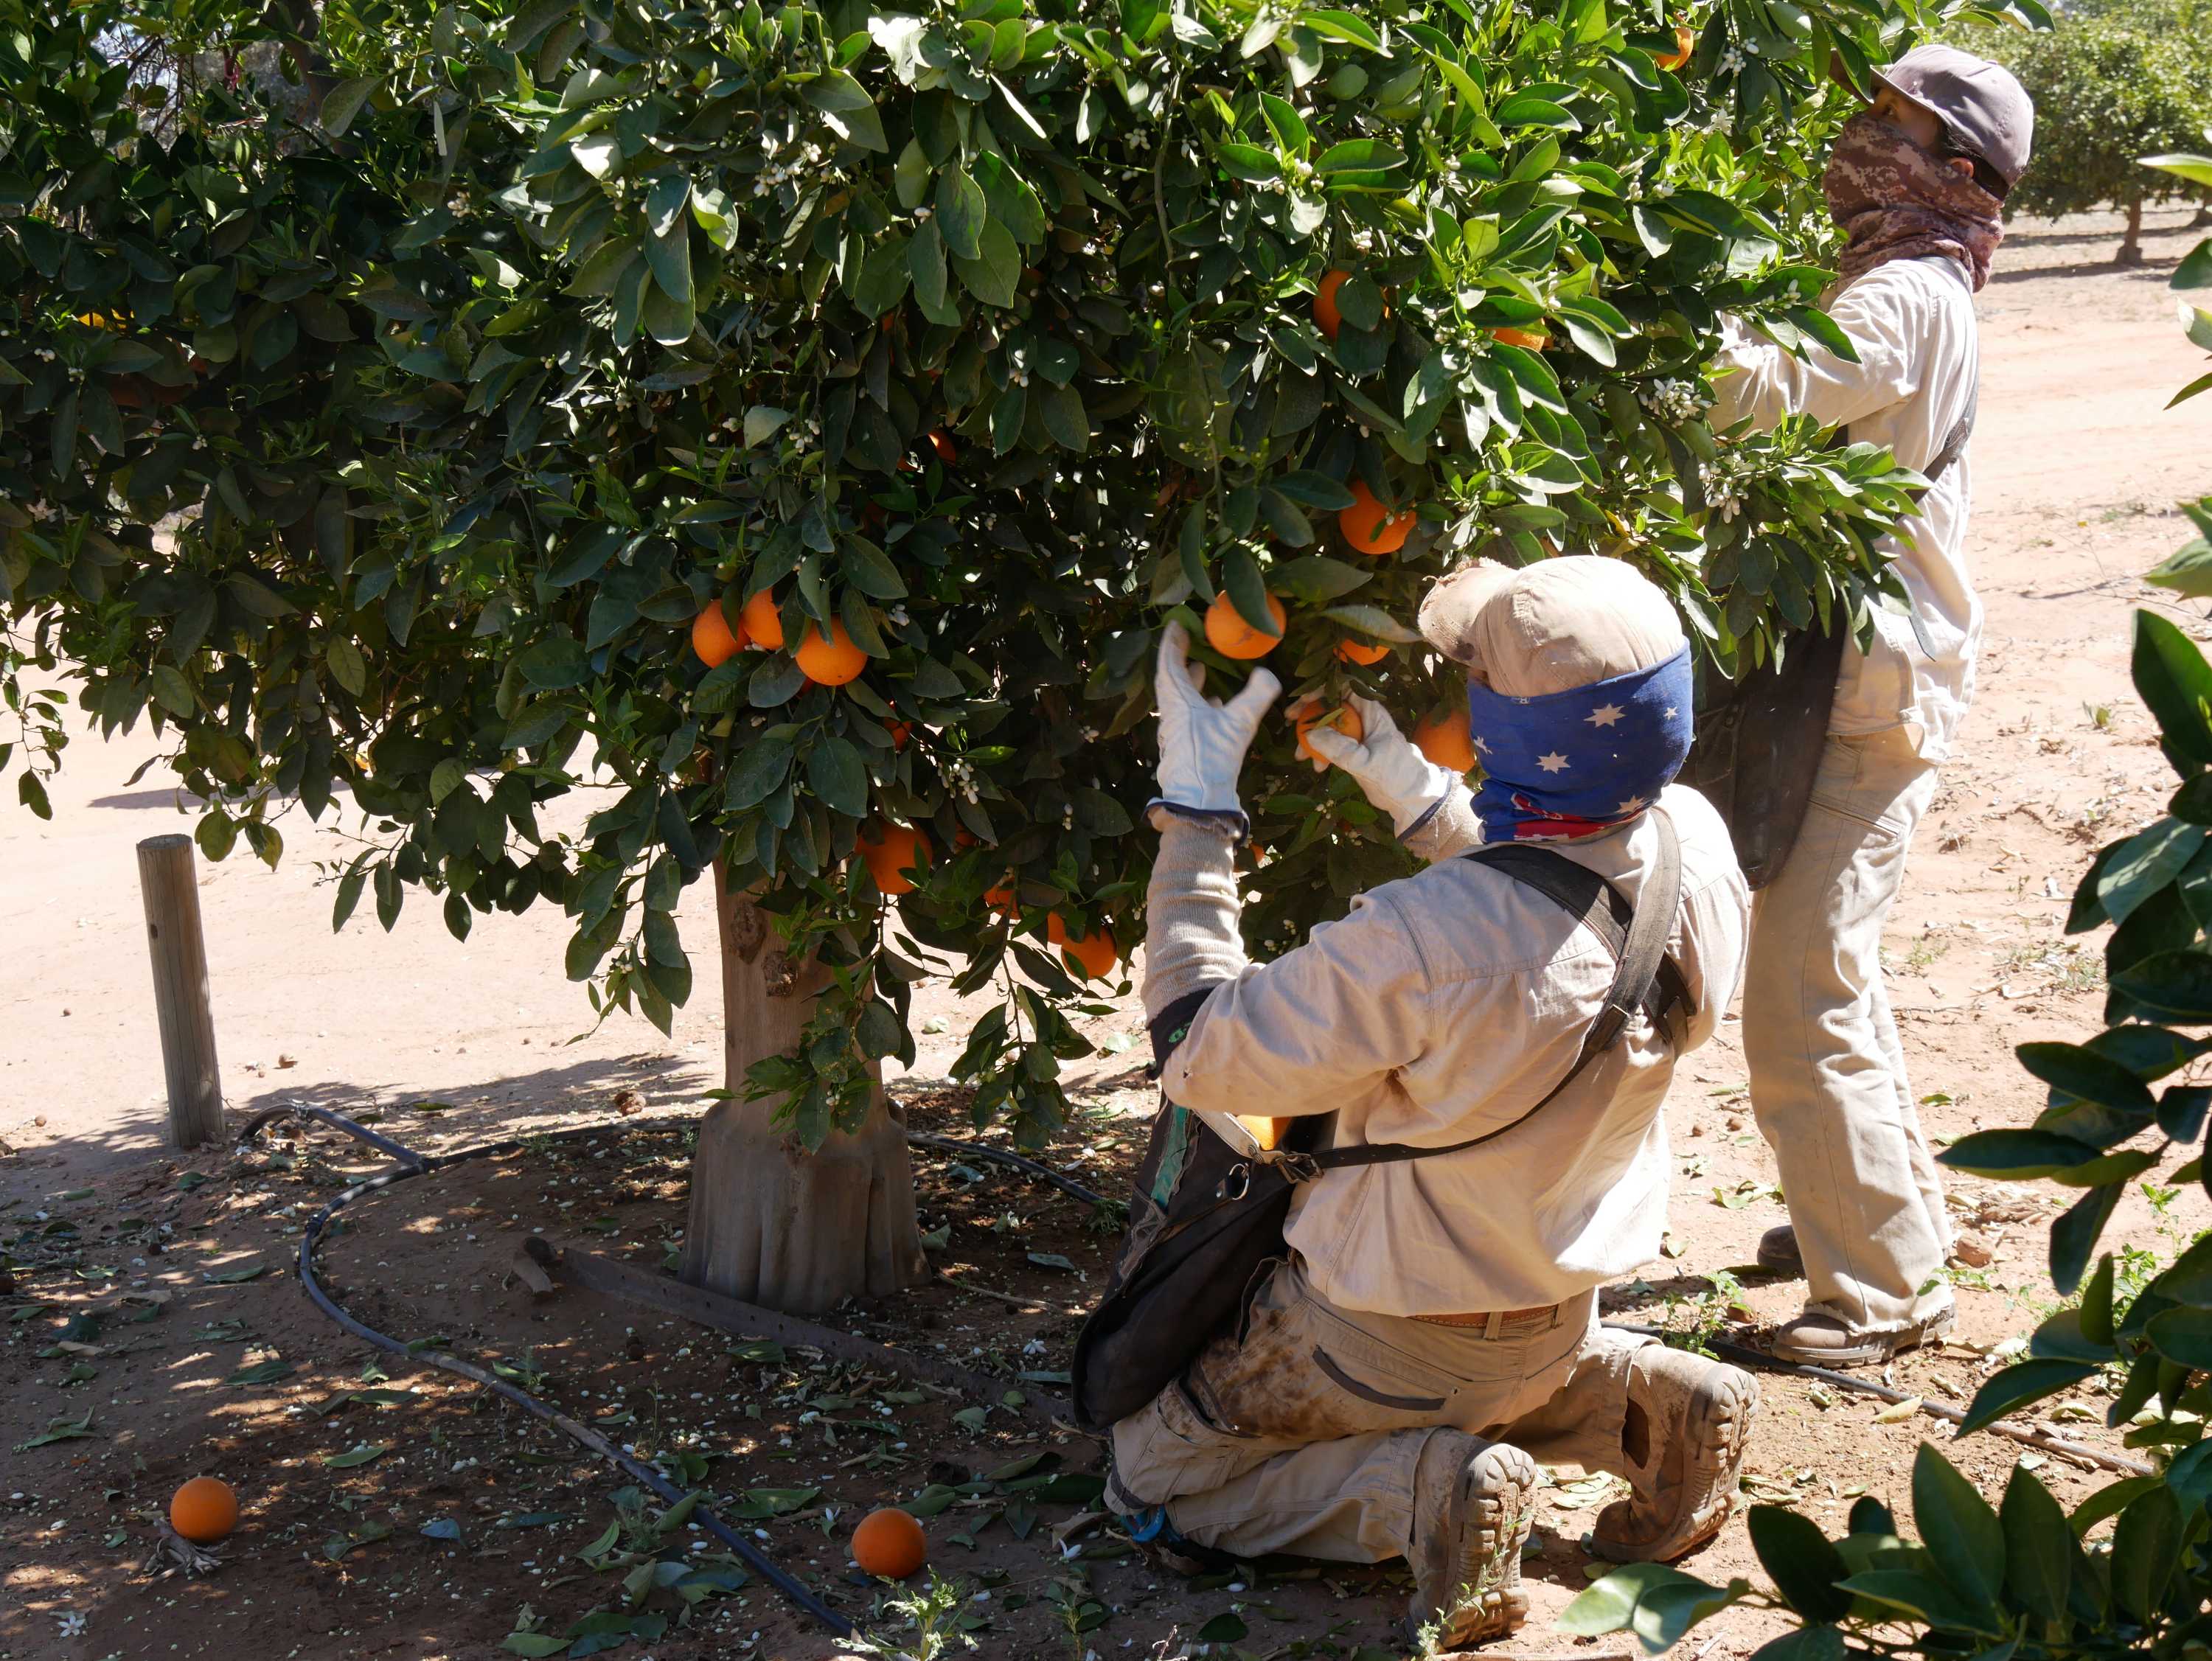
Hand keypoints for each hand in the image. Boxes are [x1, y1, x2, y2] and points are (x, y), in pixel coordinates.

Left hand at [1152, 622, 1279, 819]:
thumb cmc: (1213, 759)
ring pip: (1178, 700)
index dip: (1172, 644)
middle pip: (1171, 681)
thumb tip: (1268, 673)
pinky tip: (1213, 707)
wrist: (1199, 801)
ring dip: (1187, 682)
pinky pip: (1187, 716)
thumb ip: (1257, 695)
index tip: (1176, 626)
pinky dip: (1196, 704)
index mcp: (1178, 703)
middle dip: (1179, 660)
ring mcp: (1175, 733)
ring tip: (1200, 670)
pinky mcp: (1183, 747)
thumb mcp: (1239, 723)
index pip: (1169, 665)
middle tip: (1187, 643)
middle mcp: (1172, 715)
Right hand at [1300, 694, 1457, 834]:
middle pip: (1330, 705)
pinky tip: (1317, 767)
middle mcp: (1363, 718)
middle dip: (1309, 714)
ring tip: (1301, 757)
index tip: (1303, 703)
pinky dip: (1321, 752)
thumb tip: (1311, 733)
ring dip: (1312, 738)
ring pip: (1328, 726)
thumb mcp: (1366, 762)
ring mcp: (1358, 734)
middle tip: (1291, 723)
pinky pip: (1331, 743)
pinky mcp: (1354, 750)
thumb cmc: (1396, 774)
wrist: (1411, 797)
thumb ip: (1339, 748)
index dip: (1321, 690)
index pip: (1342, 688)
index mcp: (1370, 711)